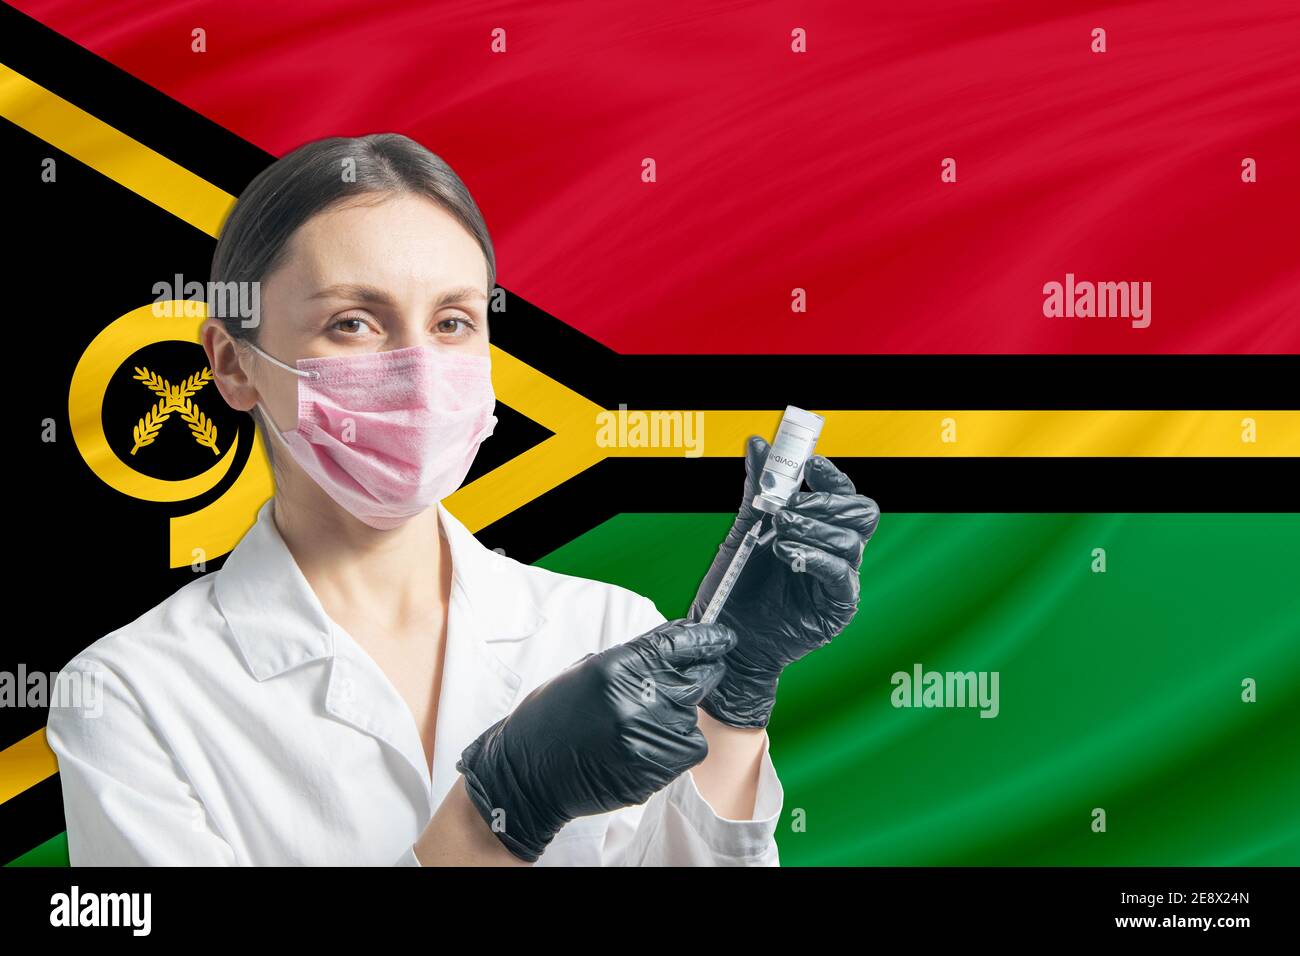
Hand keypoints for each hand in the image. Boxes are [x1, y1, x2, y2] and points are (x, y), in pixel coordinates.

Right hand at [455, 619, 736, 861]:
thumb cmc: (553, 719)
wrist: (528, 775)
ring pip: (694, 715)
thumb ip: (632, 661)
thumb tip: (675, 649)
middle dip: (705, 673)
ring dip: (681, 714)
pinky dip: (680, 744)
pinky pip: (690, 747)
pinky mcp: (656, 768)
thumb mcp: (586, 672)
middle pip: (698, 677)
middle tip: (704, 672)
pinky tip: (652, 744)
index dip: (706, 639)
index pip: (678, 643)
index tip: (721, 639)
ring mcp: (649, 735)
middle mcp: (637, 698)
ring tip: (647, 722)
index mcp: (617, 666)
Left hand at [690, 435, 878, 727]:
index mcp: (817, 526)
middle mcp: (834, 549)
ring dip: (815, 529)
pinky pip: (842, 576)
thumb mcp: (742, 530)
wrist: (726, 636)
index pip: (842, 493)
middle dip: (827, 502)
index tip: (810, 464)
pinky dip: (816, 559)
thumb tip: (758, 442)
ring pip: (853, 541)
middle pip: (861, 512)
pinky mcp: (836, 607)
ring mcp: (839, 578)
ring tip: (779, 534)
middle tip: (788, 507)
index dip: (831, 475)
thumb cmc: (736, 585)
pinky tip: (789, 556)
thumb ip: (756, 488)